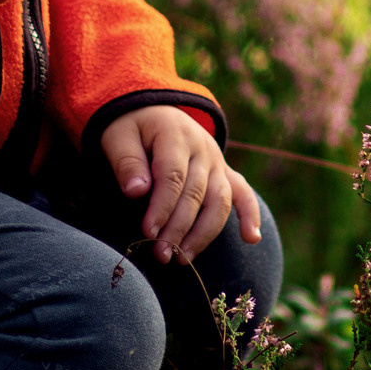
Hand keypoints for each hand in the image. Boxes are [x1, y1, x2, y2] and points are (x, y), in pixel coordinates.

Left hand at [101, 105, 261, 264]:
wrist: (154, 109)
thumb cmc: (132, 128)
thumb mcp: (119, 135)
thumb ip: (127, 161)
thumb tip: (136, 192)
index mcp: (176, 134)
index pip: (173, 176)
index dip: (162, 206)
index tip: (148, 232)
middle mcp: (203, 148)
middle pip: (195, 194)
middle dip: (178, 228)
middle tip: (160, 255)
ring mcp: (217, 162)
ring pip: (219, 201)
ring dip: (203, 233)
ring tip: (182, 259)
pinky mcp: (225, 173)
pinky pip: (243, 194)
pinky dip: (250, 215)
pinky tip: (251, 239)